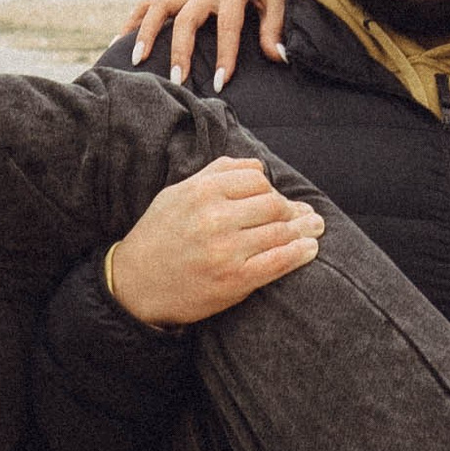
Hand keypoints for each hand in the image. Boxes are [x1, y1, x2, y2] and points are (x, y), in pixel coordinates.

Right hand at [105, 157, 323, 327]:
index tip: (276, 199)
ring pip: (280, 231)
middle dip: (290, 210)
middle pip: (273, 204)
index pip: (256, 179)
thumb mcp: (178, 193)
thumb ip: (217, 174)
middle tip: (303, 215)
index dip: (271, 188)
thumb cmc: (159, 235)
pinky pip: (278, 262)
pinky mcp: (234, 280)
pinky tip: (309, 249)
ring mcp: (226, 250)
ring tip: (314, 227)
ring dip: (304, 229)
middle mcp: (215, 218)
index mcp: (201, 192)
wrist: (135, 284)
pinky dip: (300, 253)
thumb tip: (257, 167)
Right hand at [120, 0, 289, 87]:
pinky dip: (134, 21)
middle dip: (180, 50)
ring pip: (158, 6)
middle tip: (177, 80)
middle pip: (186, 18)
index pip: (227, 26)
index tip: (221, 84)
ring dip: (145, 33)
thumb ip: (275, 29)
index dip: (225, 56)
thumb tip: (279, 57)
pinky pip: (149, 4)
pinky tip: (121, 43)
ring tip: (137, 61)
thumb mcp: (280, 0)